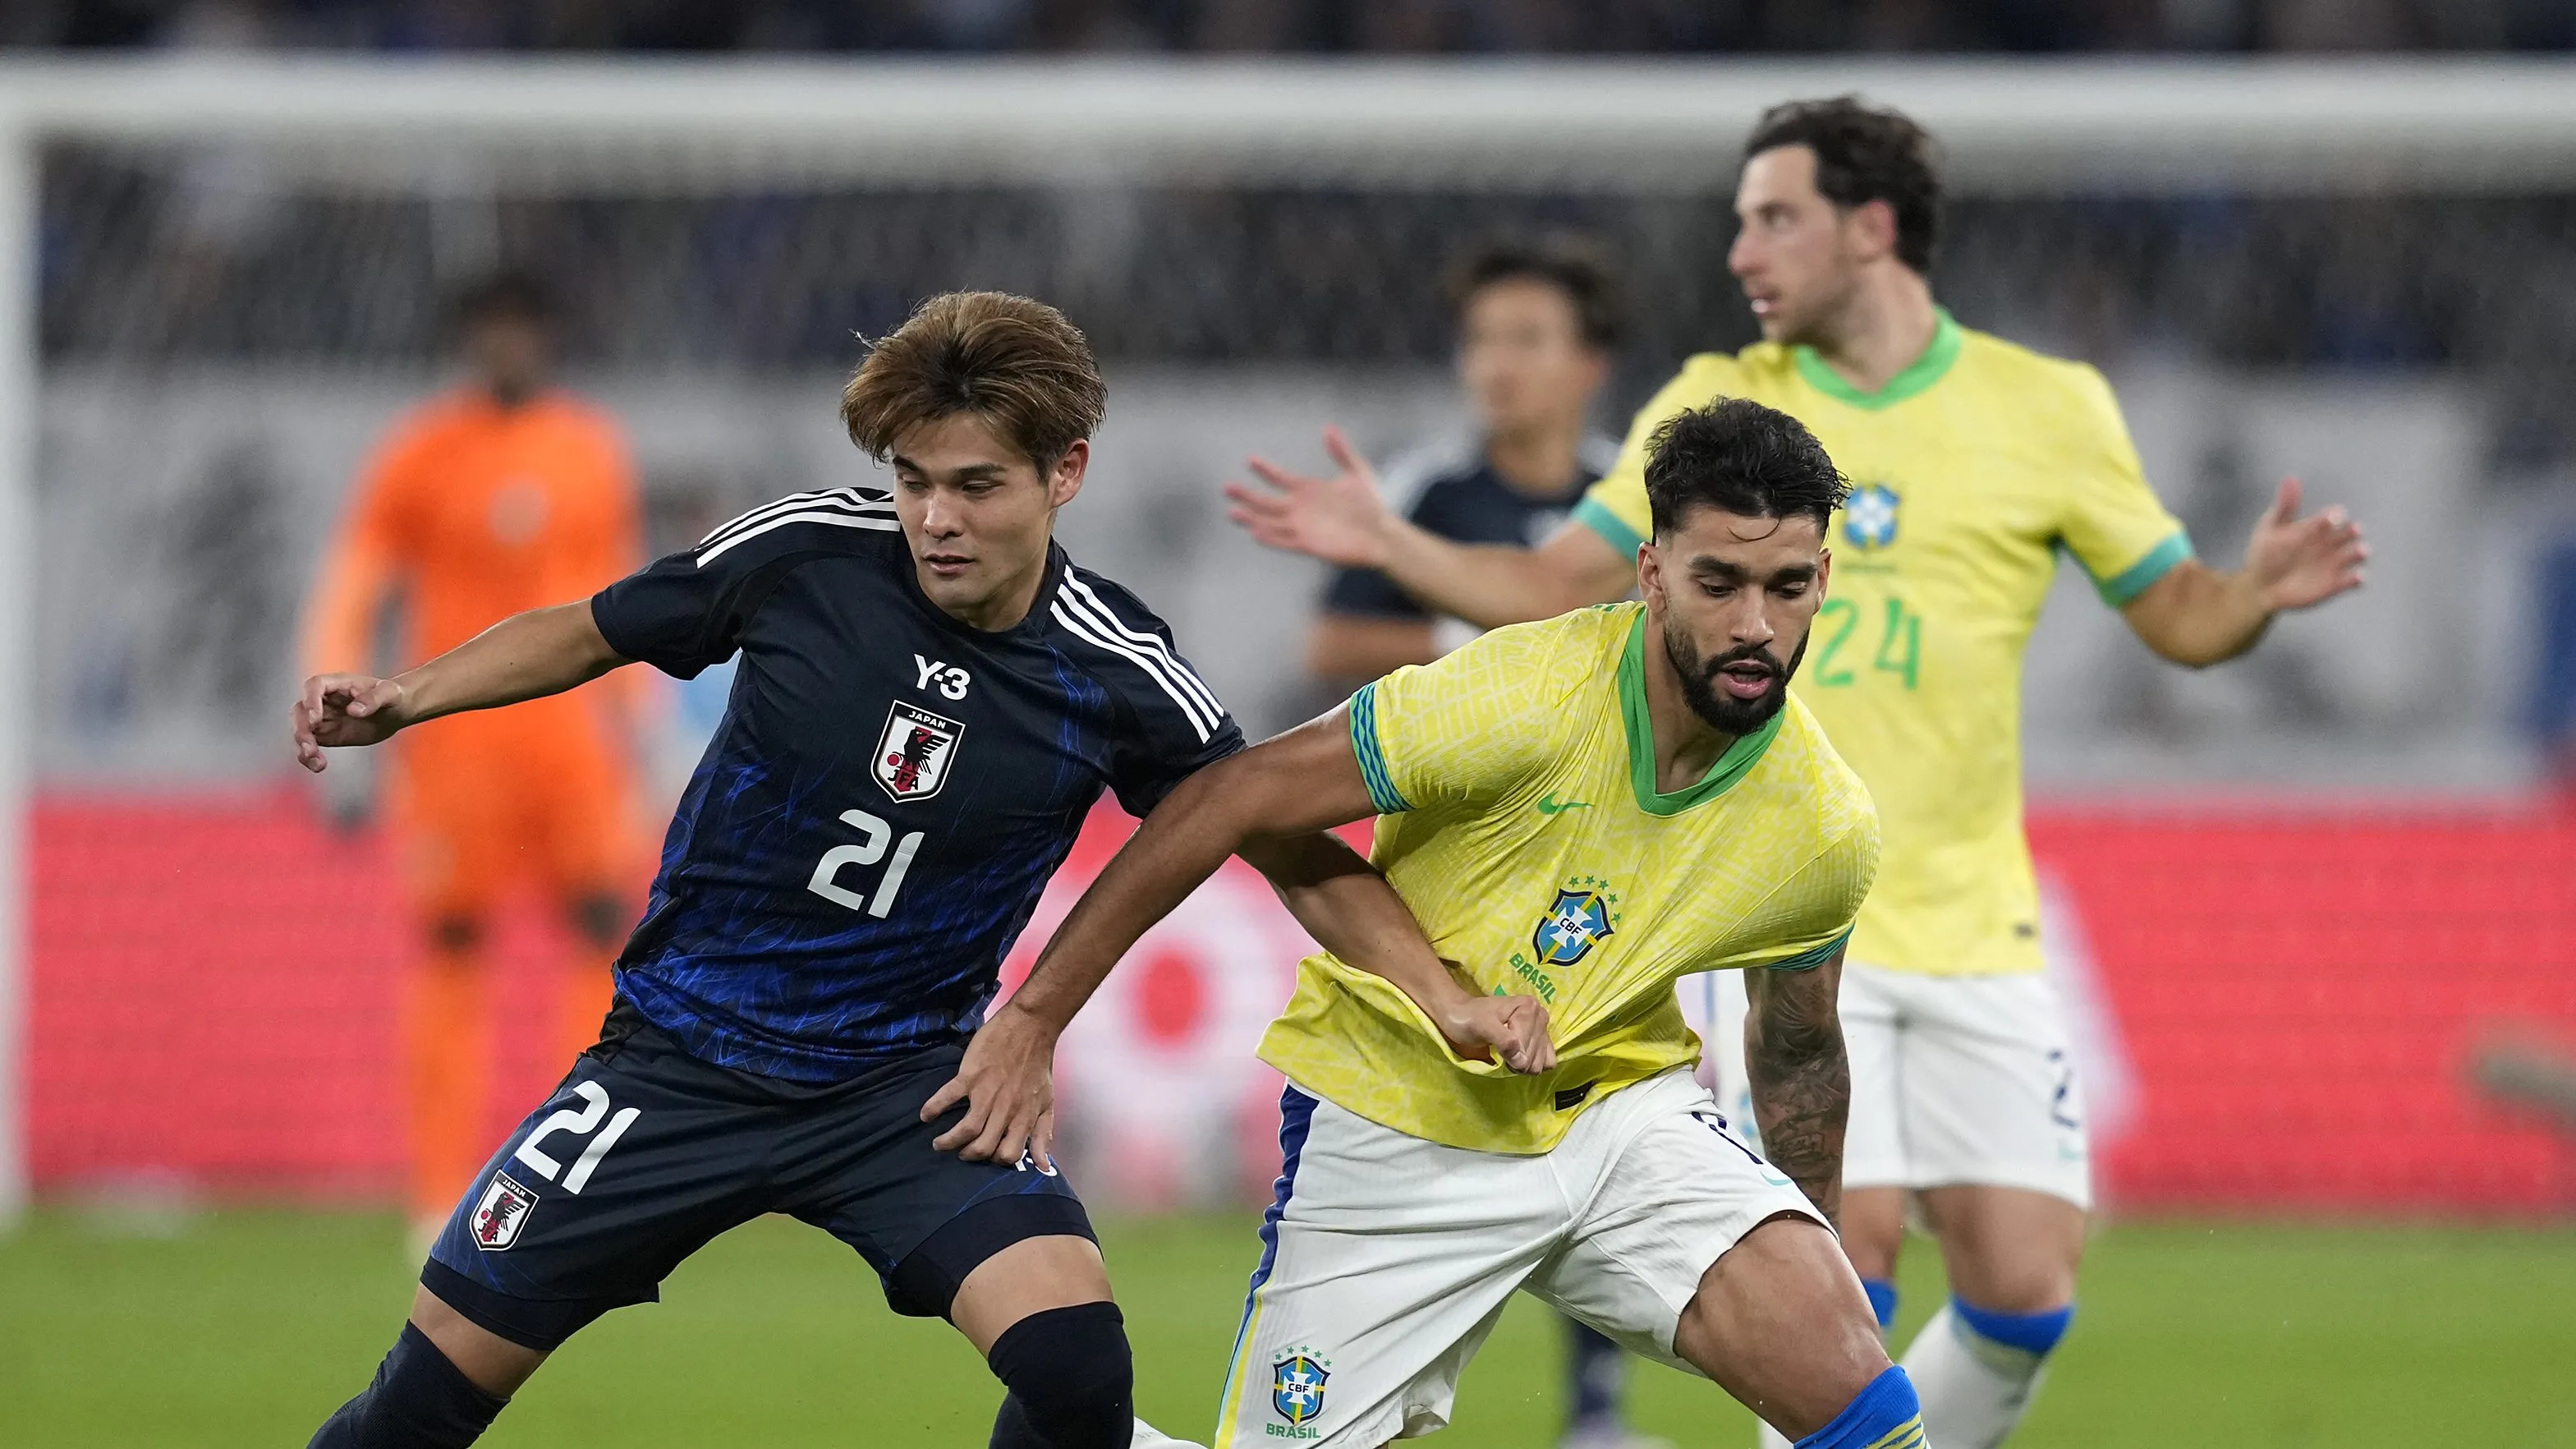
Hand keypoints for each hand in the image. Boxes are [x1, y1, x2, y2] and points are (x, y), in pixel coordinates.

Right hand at [292, 673, 410, 773]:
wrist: (395, 713)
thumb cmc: (392, 696)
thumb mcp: (390, 693)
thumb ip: (373, 699)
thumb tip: (354, 710)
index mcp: (338, 683)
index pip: (315, 685)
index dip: (311, 700)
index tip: (315, 717)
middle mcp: (324, 699)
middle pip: (301, 710)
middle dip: (301, 728)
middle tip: (309, 746)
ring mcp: (322, 718)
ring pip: (301, 729)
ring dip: (302, 745)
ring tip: (314, 759)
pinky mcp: (324, 735)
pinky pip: (309, 745)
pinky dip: (309, 757)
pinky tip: (318, 766)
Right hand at [922, 1002, 1060, 1171]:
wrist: (1031, 1028)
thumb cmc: (1039, 1065)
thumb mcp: (1047, 1103)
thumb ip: (1043, 1134)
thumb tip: (1043, 1166)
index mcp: (1024, 1117)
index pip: (1007, 1154)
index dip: (994, 1160)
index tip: (986, 1155)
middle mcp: (1005, 1109)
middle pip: (982, 1147)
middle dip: (968, 1155)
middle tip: (960, 1152)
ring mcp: (986, 1092)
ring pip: (965, 1129)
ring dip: (948, 1141)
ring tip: (939, 1143)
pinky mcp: (970, 1075)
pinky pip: (947, 1097)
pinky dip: (933, 1109)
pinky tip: (926, 1115)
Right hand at [1224, 426, 1397, 568]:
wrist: (1382, 535)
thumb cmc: (1371, 505)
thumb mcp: (1357, 472)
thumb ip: (1341, 451)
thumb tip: (1328, 428)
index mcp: (1308, 490)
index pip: (1279, 478)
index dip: (1265, 470)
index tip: (1250, 460)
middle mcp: (1300, 509)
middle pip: (1267, 502)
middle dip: (1247, 495)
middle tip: (1227, 487)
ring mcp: (1302, 527)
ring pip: (1270, 522)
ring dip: (1252, 518)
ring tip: (1232, 511)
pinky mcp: (1309, 545)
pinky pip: (1284, 541)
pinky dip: (1270, 537)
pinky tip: (1255, 531)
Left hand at [1435, 992, 1556, 1074]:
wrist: (1460, 1016)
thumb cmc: (1468, 1019)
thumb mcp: (1482, 1026)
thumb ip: (1503, 1041)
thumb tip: (1522, 1060)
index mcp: (1529, 1007)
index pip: (1527, 1046)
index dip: (1510, 1054)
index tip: (1495, 1048)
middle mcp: (1540, 1016)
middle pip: (1536, 1057)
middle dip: (1516, 1061)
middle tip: (1498, 1052)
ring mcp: (1541, 1029)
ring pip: (1541, 1063)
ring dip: (1523, 1065)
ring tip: (1506, 1055)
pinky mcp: (1540, 1041)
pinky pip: (1547, 1062)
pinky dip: (1532, 1065)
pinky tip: (1518, 1059)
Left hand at [2243, 476, 2367, 612]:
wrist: (2260, 586)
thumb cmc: (2265, 553)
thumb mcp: (2271, 528)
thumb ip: (2285, 507)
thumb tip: (2290, 478)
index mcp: (2317, 526)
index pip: (2331, 517)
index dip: (2334, 515)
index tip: (2334, 517)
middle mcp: (2330, 542)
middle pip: (2349, 533)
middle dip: (2353, 531)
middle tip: (2353, 530)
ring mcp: (2335, 563)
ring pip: (2356, 554)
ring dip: (2361, 552)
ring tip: (2360, 551)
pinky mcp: (2335, 584)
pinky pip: (2353, 580)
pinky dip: (2358, 579)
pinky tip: (2356, 577)